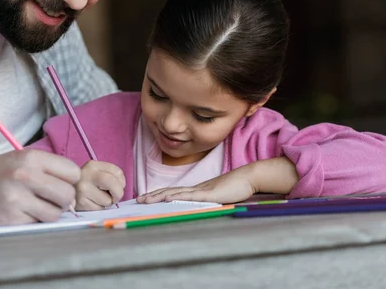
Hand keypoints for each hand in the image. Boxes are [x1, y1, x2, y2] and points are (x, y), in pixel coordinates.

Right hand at [0, 149, 80, 224]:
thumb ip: (46, 169)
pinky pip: (37, 223)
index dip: (69, 181)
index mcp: (31, 157)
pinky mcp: (11, 218)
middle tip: (50, 200)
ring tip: (35, 207)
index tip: (61, 185)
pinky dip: (33, 221)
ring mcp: (18, 197)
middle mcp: (26, 175)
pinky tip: (20, 213)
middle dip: (63, 201)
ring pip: (56, 213)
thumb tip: (74, 185)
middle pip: (68, 194)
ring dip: (49, 213)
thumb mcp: (19, 159)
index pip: (72, 171)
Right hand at [75, 161, 125, 210]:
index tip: (120, 186)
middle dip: (118, 192)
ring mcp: (82, 189)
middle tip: (115, 197)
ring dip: (107, 202)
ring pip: (107, 200)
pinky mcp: (81, 203)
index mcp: (92, 165)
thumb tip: (121, 188)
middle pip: (111, 182)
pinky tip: (92, 203)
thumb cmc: (87, 183)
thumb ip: (110, 175)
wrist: (65, 191)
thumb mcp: (96, 173)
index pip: (116, 171)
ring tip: (97, 199)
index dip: (122, 181)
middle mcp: (86, 174)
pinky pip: (100, 209)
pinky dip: (100, 208)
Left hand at [137, 165, 257, 204]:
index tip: (145, 199)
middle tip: (137, 201)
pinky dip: (176, 197)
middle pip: (169, 192)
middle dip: (152, 196)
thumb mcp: (218, 197)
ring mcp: (201, 190)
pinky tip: (167, 198)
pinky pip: (189, 196)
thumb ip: (207, 201)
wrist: (248, 178)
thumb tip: (198, 208)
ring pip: (175, 193)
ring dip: (158, 196)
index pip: (173, 192)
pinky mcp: (209, 194)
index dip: (158, 195)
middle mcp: (195, 189)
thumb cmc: (235, 188)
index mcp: (196, 190)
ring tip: (145, 200)